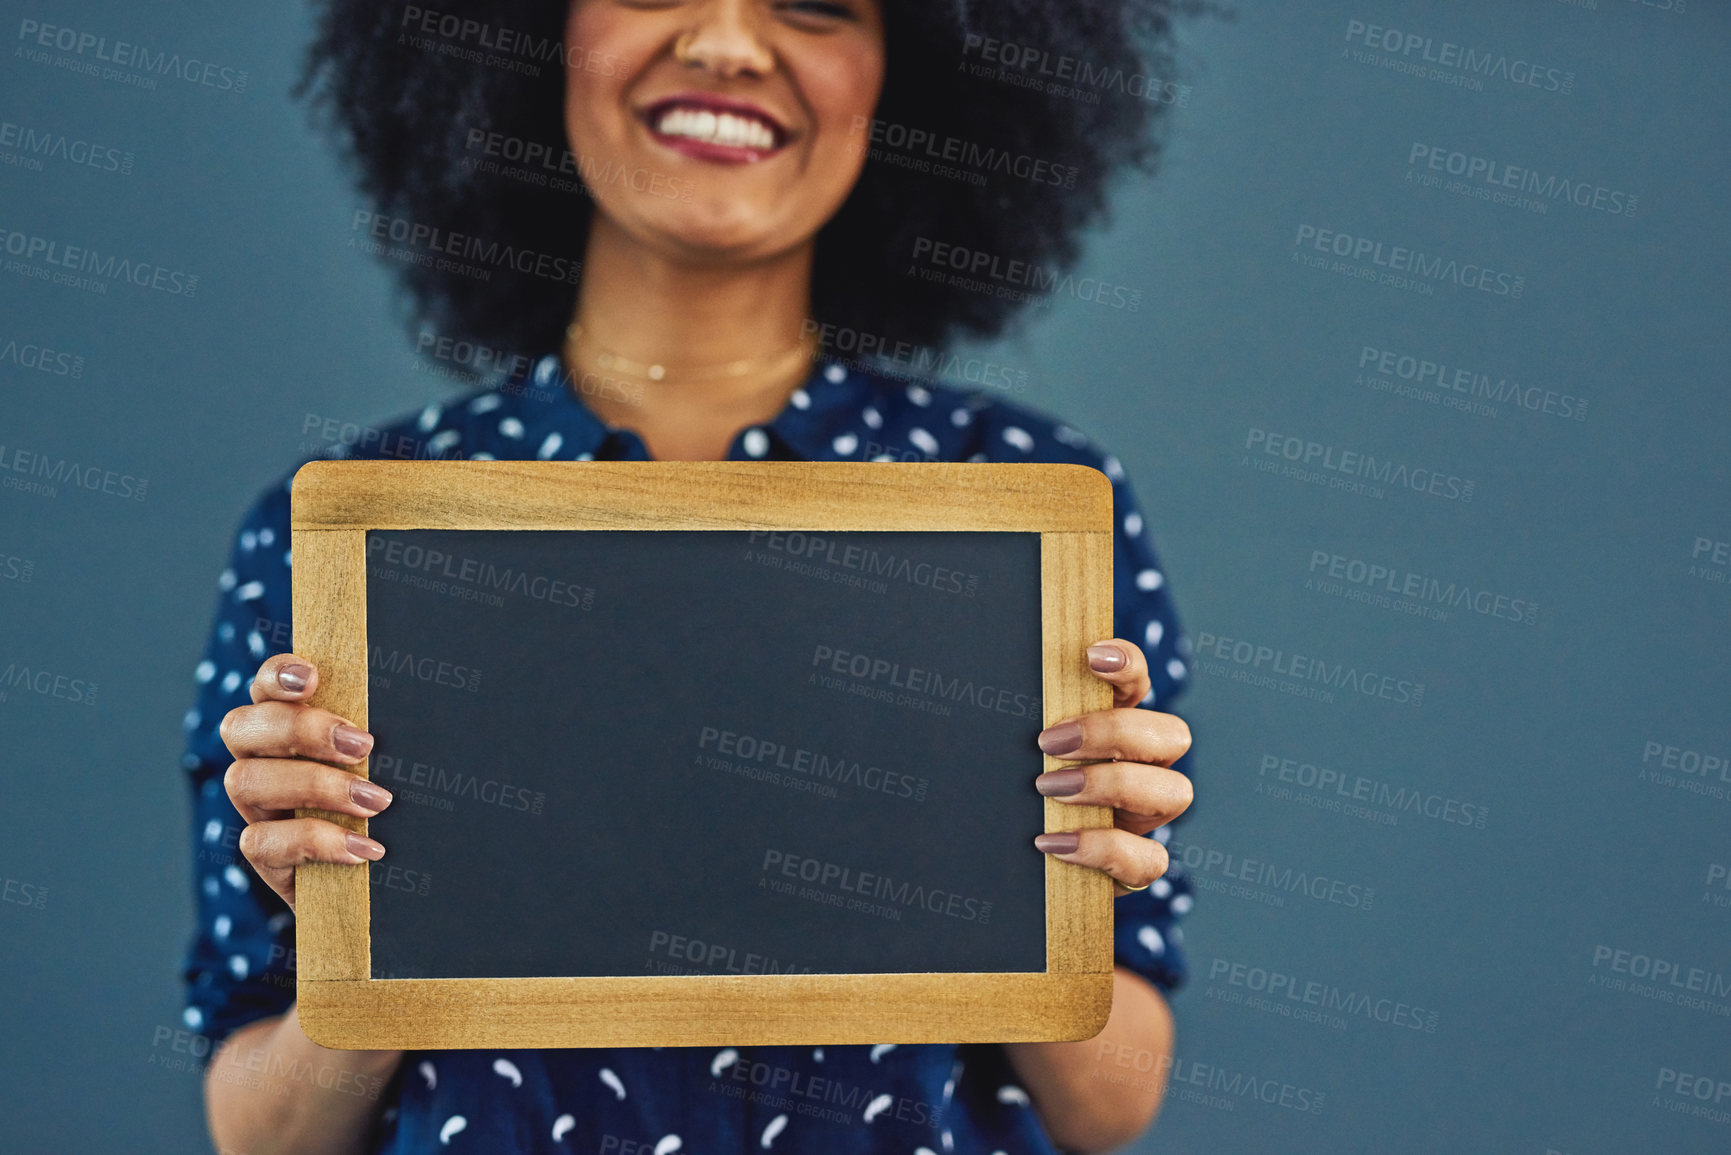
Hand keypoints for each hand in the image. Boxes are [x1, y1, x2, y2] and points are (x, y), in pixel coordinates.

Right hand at [219, 653, 390, 909]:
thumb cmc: (397, 808)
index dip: (277, 675)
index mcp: (290, 726)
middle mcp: (262, 761)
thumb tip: (430, 704)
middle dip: (300, 729)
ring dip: (316, 785)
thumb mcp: (396, 764)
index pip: (264, 686)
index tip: (313, 677)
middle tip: (363, 745)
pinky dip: (317, 841)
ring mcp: (258, 809)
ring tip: (377, 801)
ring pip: (245, 780)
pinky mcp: (265, 858)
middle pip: (241, 727)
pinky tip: (364, 848)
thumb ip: (390, 735)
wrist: (390, 883)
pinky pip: (262, 842)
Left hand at [1030, 638, 1192, 893]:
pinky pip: (1149, 860)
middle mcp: (1143, 768)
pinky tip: (1052, 843)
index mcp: (1114, 728)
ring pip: (1175, 792)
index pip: (1138, 682)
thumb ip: (1019, 729)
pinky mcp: (1137, 866)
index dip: (1127, 664)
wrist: (1010, 868)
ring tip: (1049, 789)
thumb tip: (992, 691)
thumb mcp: (1014, 759)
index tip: (1092, 656)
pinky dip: (1101, 848)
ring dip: (1112, 784)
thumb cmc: (1013, 801)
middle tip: (1050, 742)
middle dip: (1115, 733)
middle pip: (1172, 734)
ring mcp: (1145, 818)